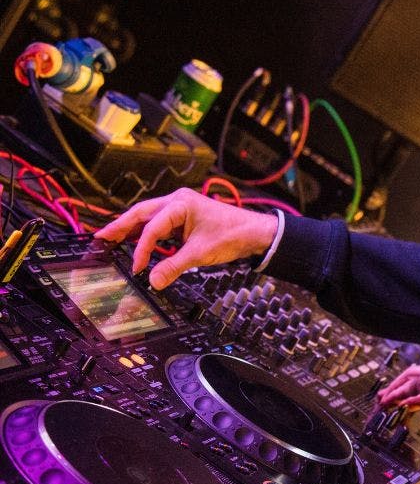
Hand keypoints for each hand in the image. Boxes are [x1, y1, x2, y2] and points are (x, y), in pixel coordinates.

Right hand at [94, 187, 277, 289]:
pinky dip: (147, 233)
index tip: (137, 267)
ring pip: (149, 217)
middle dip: (120, 226)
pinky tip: (137, 241)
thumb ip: (174, 267)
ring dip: (132, 229)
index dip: (142, 249)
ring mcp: (180, 208)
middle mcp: (177, 201)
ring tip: (112, 240)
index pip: (151, 227)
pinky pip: (160, 223)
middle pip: (141, 213)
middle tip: (100, 238)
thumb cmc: (232, 234)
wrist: (254, 232)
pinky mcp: (184, 217)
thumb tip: (154, 281)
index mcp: (180, 204)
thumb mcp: (201, 253)